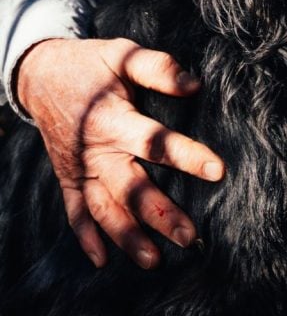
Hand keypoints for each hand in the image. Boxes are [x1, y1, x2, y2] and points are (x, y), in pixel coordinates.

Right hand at [15, 38, 224, 269]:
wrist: (39, 74)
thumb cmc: (92, 64)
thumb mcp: (123, 54)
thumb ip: (158, 68)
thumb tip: (194, 85)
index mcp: (112, 119)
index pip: (154, 142)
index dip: (186, 155)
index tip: (217, 170)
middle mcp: (95, 150)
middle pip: (131, 188)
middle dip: (161, 214)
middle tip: (191, 237)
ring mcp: (79, 167)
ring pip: (104, 208)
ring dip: (127, 237)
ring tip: (154, 261)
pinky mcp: (67, 177)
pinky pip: (74, 212)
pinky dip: (86, 237)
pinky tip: (102, 261)